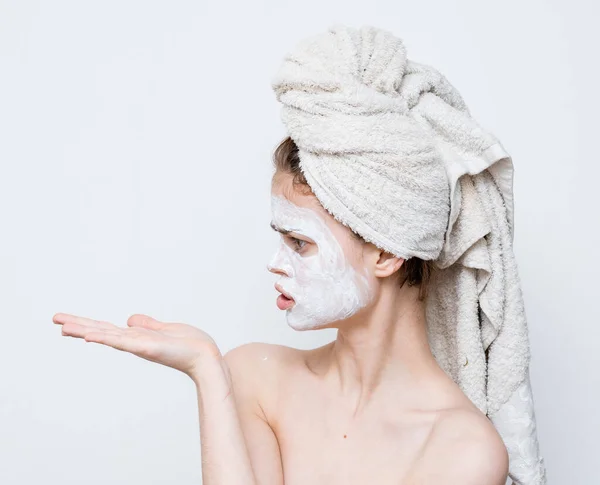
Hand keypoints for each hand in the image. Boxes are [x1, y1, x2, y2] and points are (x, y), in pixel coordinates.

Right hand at [53, 313, 222, 377]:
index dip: (87, 324)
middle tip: (54, 319)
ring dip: (85, 330)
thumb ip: (147, 324)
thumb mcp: (165, 329)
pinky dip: (106, 338)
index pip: (107, 329)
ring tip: (64, 326)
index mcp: (137, 337)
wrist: (206, 356)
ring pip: (107, 336)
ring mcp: (139, 345)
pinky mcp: (148, 347)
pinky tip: (90, 336)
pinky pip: (124, 342)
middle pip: (101, 331)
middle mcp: (134, 342)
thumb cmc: (190, 345)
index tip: (65, 320)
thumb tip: (129, 318)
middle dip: (78, 325)